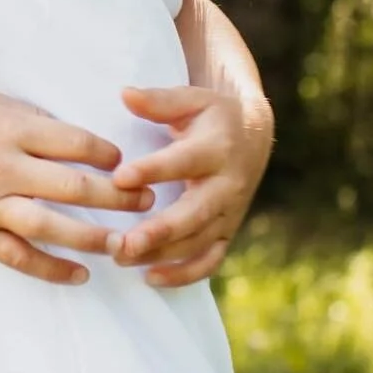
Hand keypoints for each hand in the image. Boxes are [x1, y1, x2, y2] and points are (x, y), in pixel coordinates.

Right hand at [0, 93, 153, 285]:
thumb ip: (32, 117)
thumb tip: (76, 136)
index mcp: (11, 130)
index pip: (76, 143)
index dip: (109, 155)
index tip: (127, 163)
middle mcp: (5, 168)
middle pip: (74, 186)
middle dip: (119, 196)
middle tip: (147, 201)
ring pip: (52, 226)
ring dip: (93, 236)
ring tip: (124, 242)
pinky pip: (20, 256)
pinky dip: (52, 268)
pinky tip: (80, 274)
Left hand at [107, 86, 273, 284]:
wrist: (254, 135)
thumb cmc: (211, 115)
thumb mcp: (191, 99)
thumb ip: (159, 101)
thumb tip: (125, 94)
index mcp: (217, 148)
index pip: (183, 162)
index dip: (153, 170)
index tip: (119, 177)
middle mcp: (227, 185)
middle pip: (194, 214)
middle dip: (158, 231)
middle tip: (122, 243)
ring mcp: (229, 212)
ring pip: (197, 241)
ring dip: (161, 254)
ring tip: (121, 257)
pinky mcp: (227, 231)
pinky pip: (210, 260)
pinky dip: (184, 274)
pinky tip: (150, 278)